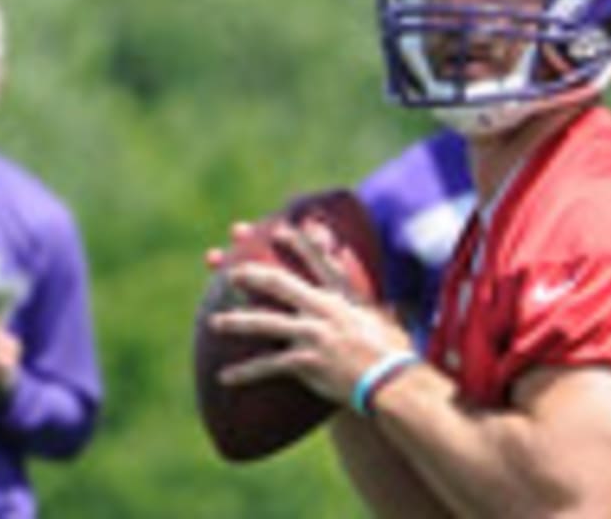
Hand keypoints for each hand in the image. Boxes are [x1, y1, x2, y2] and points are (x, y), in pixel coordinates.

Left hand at [210, 258, 412, 403]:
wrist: (391, 381)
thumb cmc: (395, 354)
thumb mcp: (388, 322)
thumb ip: (381, 310)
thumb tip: (392, 306)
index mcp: (344, 298)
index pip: (319, 262)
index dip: (298, 244)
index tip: (280, 229)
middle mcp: (325, 310)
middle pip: (280, 284)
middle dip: (252, 274)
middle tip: (230, 270)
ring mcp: (313, 335)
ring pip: (265, 323)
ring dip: (236, 321)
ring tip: (214, 322)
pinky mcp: (305, 362)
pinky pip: (267, 366)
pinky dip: (244, 373)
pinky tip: (224, 377)